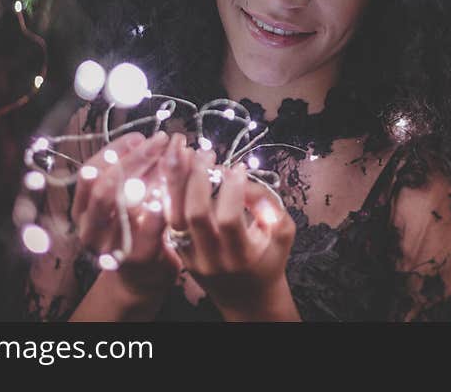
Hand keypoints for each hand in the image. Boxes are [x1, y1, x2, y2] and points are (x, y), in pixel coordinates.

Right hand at [71, 130, 187, 296]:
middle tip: (161, 141)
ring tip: (172, 159)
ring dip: (150, 177)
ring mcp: (110, 246)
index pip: (90, 171)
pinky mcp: (136, 258)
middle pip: (105, 186)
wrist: (142, 279)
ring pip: (123, 205)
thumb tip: (144, 140)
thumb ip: (131, 175)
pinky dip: (159, 207)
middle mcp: (89, 228)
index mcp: (83, 209)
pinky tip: (172, 192)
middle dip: (135, 159)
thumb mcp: (125, 201)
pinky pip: (147, 229)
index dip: (114, 151)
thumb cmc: (135, 230)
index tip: (139, 137)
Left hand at [164, 148, 296, 318]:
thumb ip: (271, 206)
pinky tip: (172, 169)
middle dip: (198, 178)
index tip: (237, 167)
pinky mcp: (178, 251)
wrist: (247, 298)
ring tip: (181, 152)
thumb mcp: (282, 234)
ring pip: (174, 215)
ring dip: (176, 180)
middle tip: (205, 153)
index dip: (232, 190)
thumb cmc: (269, 260)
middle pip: (195, 215)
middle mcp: (212, 258)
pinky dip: (168, 192)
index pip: (229, 219)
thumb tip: (245, 179)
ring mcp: (191, 256)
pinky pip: (168, 219)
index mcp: (241, 256)